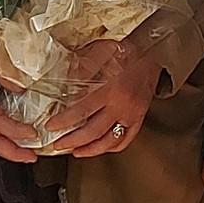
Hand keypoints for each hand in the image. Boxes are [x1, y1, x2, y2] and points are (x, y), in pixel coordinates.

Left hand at [43, 39, 159, 157]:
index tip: (51, 126)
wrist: (152, 51)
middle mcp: (122, 105)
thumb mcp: (99, 52)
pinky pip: (126, 139)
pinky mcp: (140, 117)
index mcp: (110, 89)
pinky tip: (101, 147)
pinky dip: (112, 147)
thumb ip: (82, 69)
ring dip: (91, 150)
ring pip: (110, 141)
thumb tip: (64, 85)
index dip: (64, 121)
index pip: (82, 111)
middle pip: (94, 132)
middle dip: (72, 141)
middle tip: (58, 145)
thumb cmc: (126, 51)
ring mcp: (133, 114)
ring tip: (76, 152)